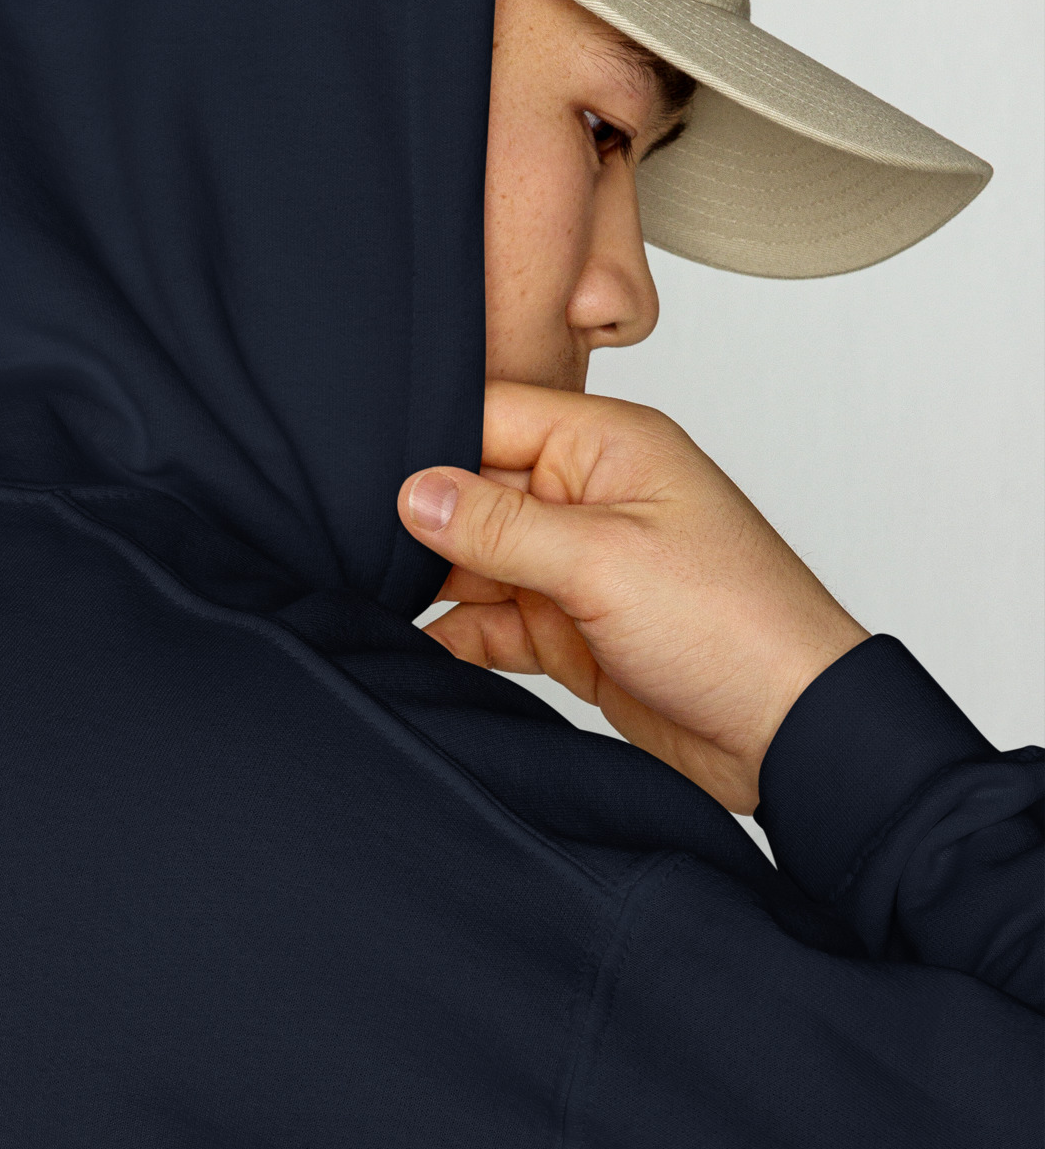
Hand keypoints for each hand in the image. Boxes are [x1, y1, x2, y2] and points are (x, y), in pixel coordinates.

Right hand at [398, 382, 868, 813]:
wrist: (786, 734)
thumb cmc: (735, 626)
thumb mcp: (602, 561)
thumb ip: (499, 525)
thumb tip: (415, 492)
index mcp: (608, 448)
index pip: (491, 415)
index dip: (428, 444)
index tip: (364, 483)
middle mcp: (587, 497)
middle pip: (471, 490)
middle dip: (422, 524)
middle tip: (363, 554)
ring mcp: (575, 566)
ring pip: (472, 561)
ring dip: (431, 584)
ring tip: (380, 602)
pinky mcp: (567, 629)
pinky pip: (488, 621)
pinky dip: (455, 634)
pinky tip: (419, 646)